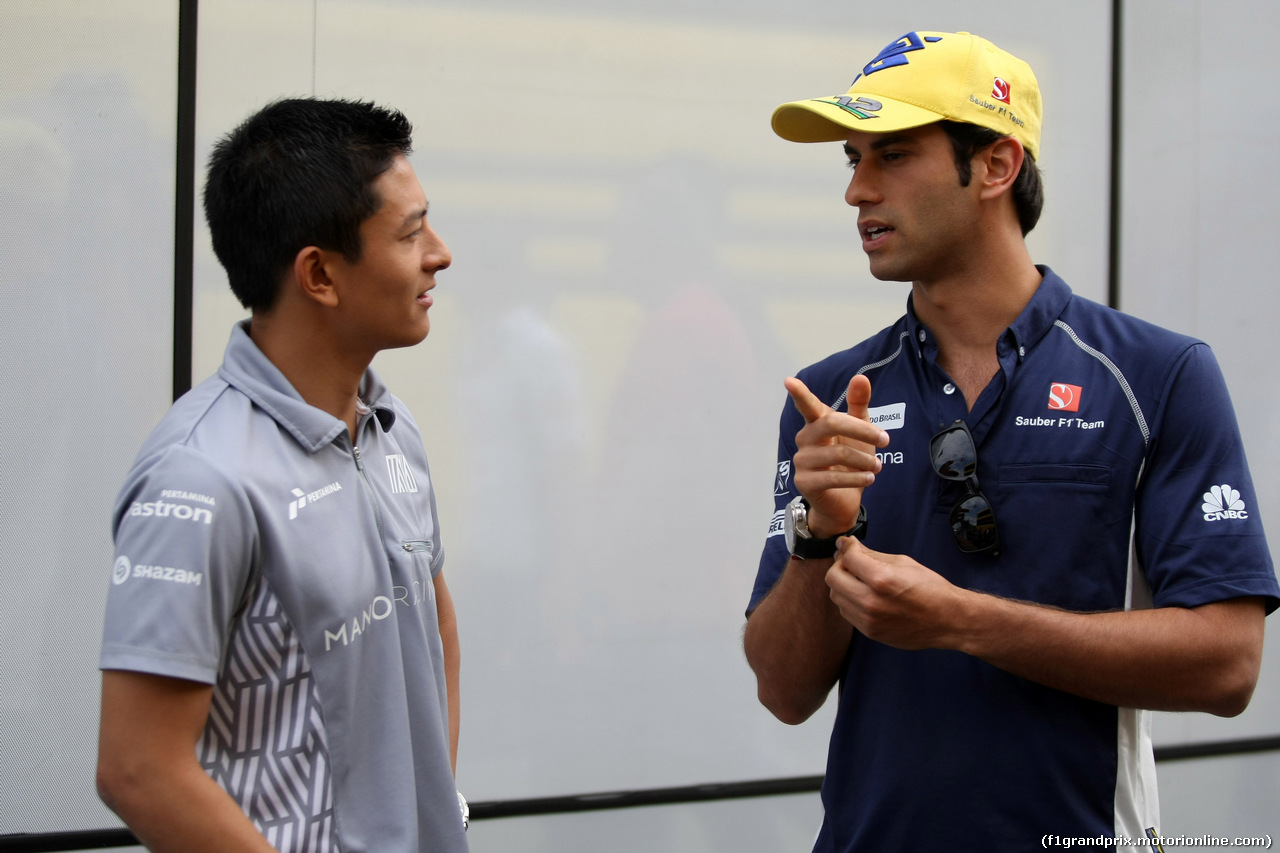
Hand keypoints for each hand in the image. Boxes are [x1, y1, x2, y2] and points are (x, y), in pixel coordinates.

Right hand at [785, 374, 888, 537]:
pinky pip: (833, 477)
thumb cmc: (851, 461)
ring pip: (837, 452)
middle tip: (886, 440)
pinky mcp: (805, 483)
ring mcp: (802, 461)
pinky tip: (869, 478)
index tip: (789, 381)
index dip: (799, 393)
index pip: (807, 406)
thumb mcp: (859, 431)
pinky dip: (857, 478)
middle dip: (863, 430)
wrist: (844, 500)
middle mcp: (805, 439)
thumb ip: (858, 405)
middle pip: (831, 423)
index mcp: (816, 424)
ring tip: (877, 467)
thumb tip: (861, 377)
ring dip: (865, 460)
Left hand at [826, 537, 966, 650]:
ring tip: (860, 580)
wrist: (948, 621)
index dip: (847, 547)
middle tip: (852, 563)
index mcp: (881, 580)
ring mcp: (868, 620)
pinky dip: (850, 601)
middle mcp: (870, 602)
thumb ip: (871, 554)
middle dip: (840, 566)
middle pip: (832, 578)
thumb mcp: (903, 563)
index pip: (847, 558)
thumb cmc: (930, 589)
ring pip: (836, 596)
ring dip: (843, 584)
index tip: (849, 545)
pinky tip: (866, 596)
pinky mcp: (869, 632)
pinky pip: (846, 612)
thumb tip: (848, 544)